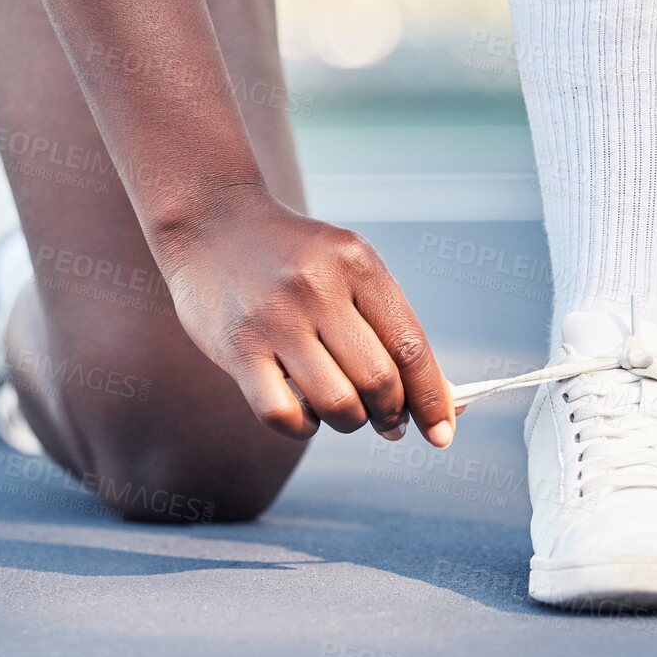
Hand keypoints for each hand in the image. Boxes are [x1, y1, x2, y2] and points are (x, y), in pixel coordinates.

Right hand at [152, 187, 456, 446]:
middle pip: (378, 381)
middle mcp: (316, 287)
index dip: (432, 398)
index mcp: (356, 263)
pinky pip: (283, 415)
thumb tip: (446, 403)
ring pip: (337, 404)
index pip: (410, 346)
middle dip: (392, 415)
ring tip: (345, 412)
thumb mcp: (348, 271)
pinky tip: (305, 411)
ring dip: (350, 422)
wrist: (210, 223)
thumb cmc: (293, 258)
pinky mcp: (237, 348)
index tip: (443, 433)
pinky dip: (303, 427)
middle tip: (388, 422)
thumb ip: (392, 329)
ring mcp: (274, 318)